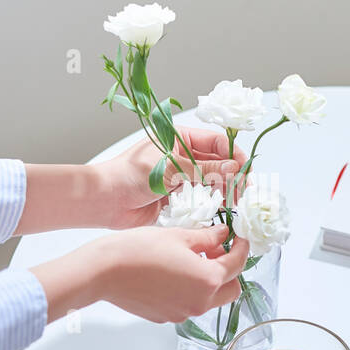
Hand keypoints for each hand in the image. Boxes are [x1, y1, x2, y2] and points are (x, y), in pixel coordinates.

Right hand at [90, 224, 250, 323]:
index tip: (239, 238)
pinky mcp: (165, 317)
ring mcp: (182, 313)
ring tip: (190, 259)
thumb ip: (207, 237)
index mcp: (208, 279)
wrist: (103, 271)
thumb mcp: (179, 236)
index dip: (242, 248)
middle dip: (229, 271)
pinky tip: (171, 273)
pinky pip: (187, 304)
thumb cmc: (138, 250)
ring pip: (209, 299)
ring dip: (208, 281)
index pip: (238, 264)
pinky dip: (188, 290)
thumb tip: (222, 234)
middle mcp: (199, 302)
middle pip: (231, 290)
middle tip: (215, 250)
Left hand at [94, 127, 248, 229]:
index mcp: (180, 139)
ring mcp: (180, 178)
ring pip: (211, 182)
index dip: (233, 154)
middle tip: (243, 191)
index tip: (245, 170)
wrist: (104, 201)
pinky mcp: (177, 198)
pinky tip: (218, 210)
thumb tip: (234, 168)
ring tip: (234, 202)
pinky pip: (200, 200)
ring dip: (223, 191)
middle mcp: (183, 157)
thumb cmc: (130, 175)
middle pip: (217, 163)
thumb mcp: (171, 168)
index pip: (216, 142)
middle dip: (232, 175)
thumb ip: (204, 169)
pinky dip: (210, 204)